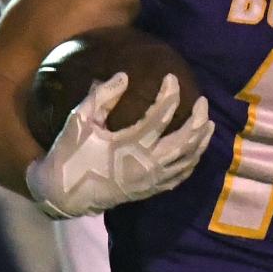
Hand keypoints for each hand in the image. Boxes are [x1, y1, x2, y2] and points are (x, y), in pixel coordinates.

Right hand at [25, 71, 213, 217]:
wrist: (64, 195)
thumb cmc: (70, 154)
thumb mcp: (79, 121)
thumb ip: (101, 97)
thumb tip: (124, 76)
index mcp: (130, 145)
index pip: (161, 116)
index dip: (170, 94)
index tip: (171, 77)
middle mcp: (147, 164)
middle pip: (184, 140)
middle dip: (198, 119)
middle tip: (203, 101)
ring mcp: (151, 180)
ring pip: (187, 160)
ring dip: (201, 141)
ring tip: (209, 124)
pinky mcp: (150, 191)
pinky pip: (180, 177)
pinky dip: (192, 162)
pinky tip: (196, 151)